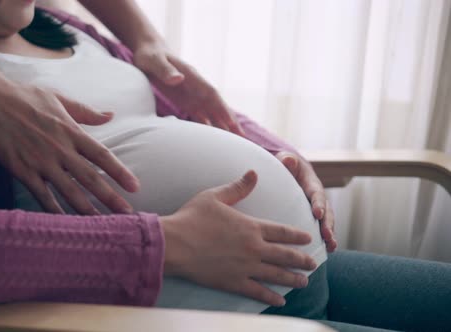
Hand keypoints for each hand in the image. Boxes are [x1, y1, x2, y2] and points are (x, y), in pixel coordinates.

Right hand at [0, 79, 138, 214]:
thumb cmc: (25, 96)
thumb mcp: (60, 99)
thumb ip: (86, 111)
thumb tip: (111, 115)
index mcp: (71, 131)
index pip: (102, 156)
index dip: (120, 172)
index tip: (135, 187)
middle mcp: (60, 149)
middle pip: (91, 178)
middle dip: (111, 198)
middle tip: (128, 214)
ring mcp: (41, 162)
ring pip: (69, 191)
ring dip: (87, 210)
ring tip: (103, 225)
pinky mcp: (22, 170)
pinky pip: (42, 196)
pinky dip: (55, 211)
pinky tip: (66, 224)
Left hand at [132, 42, 244, 135]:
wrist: (148, 52)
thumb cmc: (150, 55)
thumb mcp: (153, 61)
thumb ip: (165, 70)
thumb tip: (178, 79)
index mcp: (191, 76)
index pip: (211, 94)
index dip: (222, 108)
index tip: (231, 122)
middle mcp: (196, 87)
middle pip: (216, 106)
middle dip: (229, 121)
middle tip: (243, 139)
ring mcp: (192, 95)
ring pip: (211, 113)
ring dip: (222, 127)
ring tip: (234, 143)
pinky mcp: (185, 101)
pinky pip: (199, 116)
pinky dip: (208, 127)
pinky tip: (213, 140)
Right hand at [161, 170, 316, 306]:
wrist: (175, 243)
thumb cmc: (191, 217)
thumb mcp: (214, 196)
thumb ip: (237, 187)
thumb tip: (254, 173)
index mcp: (250, 227)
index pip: (282, 231)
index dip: (297, 235)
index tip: (308, 239)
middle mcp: (253, 248)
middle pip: (285, 255)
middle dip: (302, 260)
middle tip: (313, 264)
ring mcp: (245, 267)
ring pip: (276, 275)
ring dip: (293, 279)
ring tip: (304, 282)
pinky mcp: (233, 282)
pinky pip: (257, 292)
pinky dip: (271, 297)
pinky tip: (280, 301)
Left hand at [275, 152, 336, 251]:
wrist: (290, 170)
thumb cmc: (286, 164)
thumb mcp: (286, 160)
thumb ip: (287, 160)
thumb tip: (287, 160)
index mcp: (312, 184)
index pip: (317, 194)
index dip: (318, 203)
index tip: (317, 213)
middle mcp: (318, 198)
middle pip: (327, 211)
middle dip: (328, 224)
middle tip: (327, 236)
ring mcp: (317, 208)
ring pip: (326, 222)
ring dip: (330, 234)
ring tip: (331, 247)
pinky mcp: (313, 218)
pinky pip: (320, 229)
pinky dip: (324, 240)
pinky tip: (326, 252)